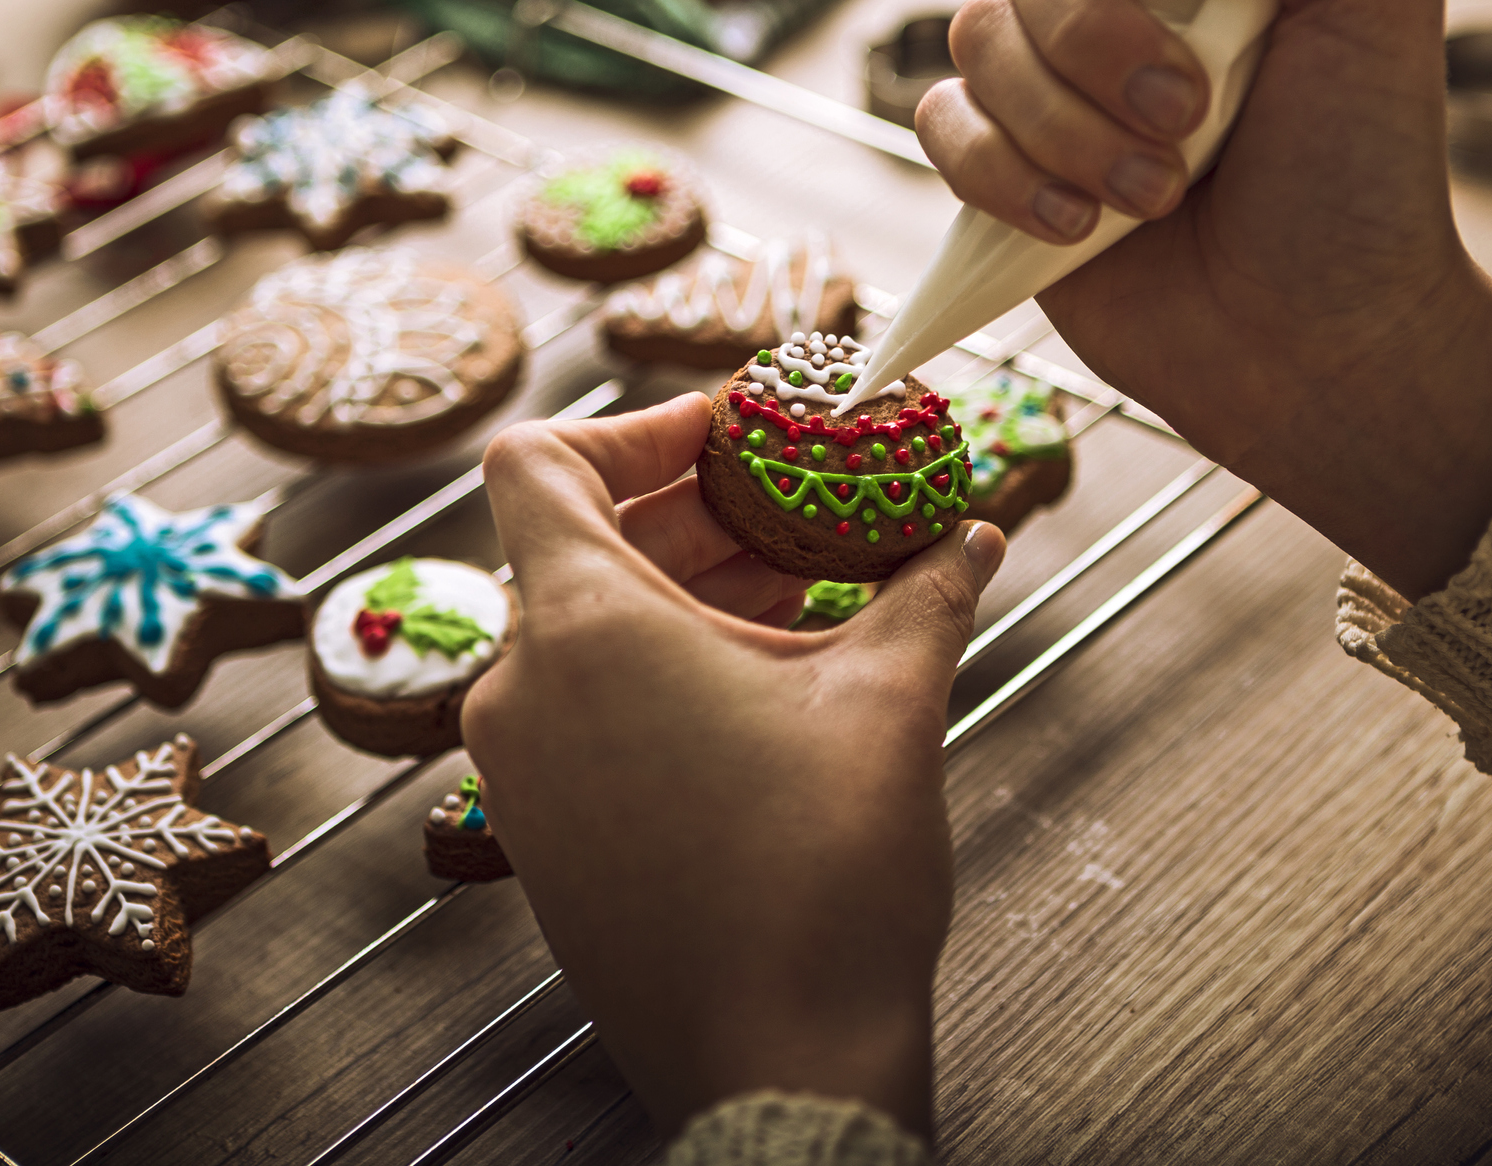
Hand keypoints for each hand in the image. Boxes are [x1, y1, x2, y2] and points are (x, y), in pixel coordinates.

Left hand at [464, 395, 1007, 1138]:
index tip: (723, 437)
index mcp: (583, 628)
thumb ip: (926, 588)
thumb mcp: (890, 702)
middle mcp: (522, 689)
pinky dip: (655, 670)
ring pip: (581, 630)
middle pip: (573, 541)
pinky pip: (579, 707)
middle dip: (688, 512)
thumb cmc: (821, 885)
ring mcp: (520, 769)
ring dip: (681, 593)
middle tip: (787, 509)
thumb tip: (970, 532)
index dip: (631, 427)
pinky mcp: (542, 833)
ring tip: (794, 595)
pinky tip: (760, 685)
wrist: (780, 1064)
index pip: (538, 460)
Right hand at [918, 0, 1491, 598]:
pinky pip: (944, 126)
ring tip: (1160, 193)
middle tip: (1190, 112)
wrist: (1321, 340)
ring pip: (978, 35)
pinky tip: (1082, 227)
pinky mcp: (1001, 162)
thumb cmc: (1364, 172)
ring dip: (1070, 123)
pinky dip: (1010, 177)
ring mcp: (1051, 74)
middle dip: (1100, 34)